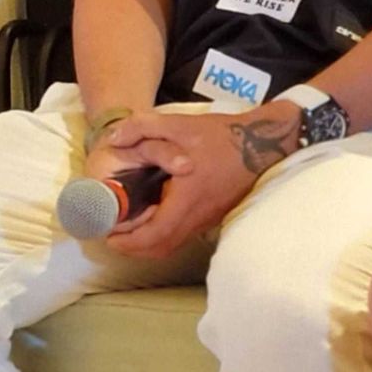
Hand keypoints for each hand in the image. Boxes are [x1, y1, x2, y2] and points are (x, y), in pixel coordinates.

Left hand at [100, 103, 298, 258]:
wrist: (262, 143)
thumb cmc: (219, 135)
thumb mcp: (177, 123)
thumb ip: (141, 128)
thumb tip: (113, 140)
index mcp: (188, 197)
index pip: (157, 233)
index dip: (131, 241)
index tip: (109, 237)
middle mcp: (199, 214)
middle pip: (163, 246)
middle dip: (134, 248)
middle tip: (111, 237)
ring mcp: (209, 218)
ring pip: (174, 244)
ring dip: (148, 244)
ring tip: (125, 231)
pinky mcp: (213, 215)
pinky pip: (184, 235)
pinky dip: (163, 236)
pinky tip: (150, 220)